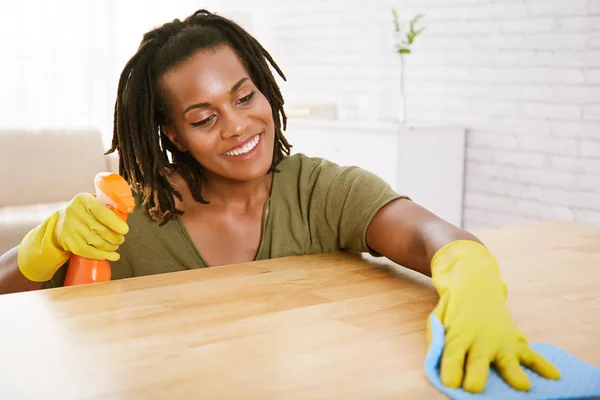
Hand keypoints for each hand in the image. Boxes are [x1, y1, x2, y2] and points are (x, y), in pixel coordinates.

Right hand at [18, 193, 128, 281]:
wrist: (59, 223)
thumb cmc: (84, 212)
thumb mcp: (92, 201)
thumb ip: (108, 204)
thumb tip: (125, 212)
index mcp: (84, 200)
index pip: (101, 212)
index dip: (115, 223)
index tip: (125, 230)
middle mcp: (75, 214)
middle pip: (102, 230)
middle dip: (116, 237)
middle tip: (121, 239)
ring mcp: (71, 230)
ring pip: (98, 242)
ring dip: (112, 246)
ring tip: (116, 244)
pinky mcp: (70, 243)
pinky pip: (91, 252)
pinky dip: (104, 255)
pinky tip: (114, 256)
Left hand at [427, 240, 560, 392]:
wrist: (476, 287)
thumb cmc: (454, 313)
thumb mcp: (437, 322)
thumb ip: (437, 343)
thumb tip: (440, 367)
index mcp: (457, 336)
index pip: (452, 359)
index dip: (450, 374)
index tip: (451, 384)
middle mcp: (480, 340)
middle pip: (477, 365)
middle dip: (476, 380)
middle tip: (475, 388)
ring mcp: (501, 341)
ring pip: (508, 363)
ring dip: (514, 375)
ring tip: (522, 386)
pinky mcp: (518, 341)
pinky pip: (533, 356)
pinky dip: (544, 365)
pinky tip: (554, 376)